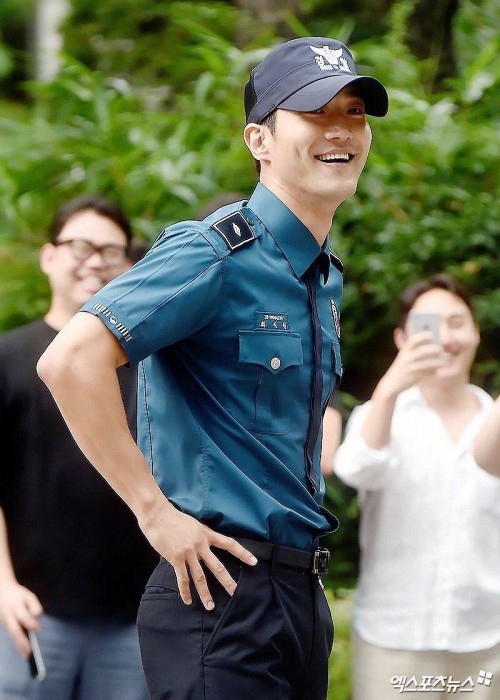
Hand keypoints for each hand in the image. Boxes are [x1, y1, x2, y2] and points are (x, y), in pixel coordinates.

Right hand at [0, 581, 42, 656]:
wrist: (2, 592)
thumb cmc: (19, 596)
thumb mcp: (29, 596)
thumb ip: (35, 607)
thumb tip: (38, 619)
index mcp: (15, 605)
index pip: (23, 615)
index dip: (29, 622)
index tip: (37, 629)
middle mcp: (8, 615)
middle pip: (14, 629)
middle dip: (21, 640)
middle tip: (29, 650)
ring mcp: (5, 621)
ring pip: (12, 635)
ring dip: (19, 645)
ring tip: (26, 655)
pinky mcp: (5, 626)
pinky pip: (12, 636)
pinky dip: (18, 644)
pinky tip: (23, 652)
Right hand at [139, 498, 257, 609]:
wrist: (158, 515)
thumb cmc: (174, 518)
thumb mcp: (193, 525)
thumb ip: (199, 538)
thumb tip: (201, 551)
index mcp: (206, 534)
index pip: (229, 544)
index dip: (242, 553)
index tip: (254, 562)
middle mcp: (200, 544)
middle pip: (217, 566)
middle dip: (227, 581)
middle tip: (236, 593)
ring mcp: (188, 552)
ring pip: (200, 577)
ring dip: (205, 593)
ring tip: (210, 606)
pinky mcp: (176, 558)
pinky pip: (182, 578)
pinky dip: (185, 591)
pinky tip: (188, 600)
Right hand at [375, 331, 444, 399]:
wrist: (391, 383)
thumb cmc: (402, 367)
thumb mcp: (404, 356)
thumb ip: (414, 350)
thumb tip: (431, 344)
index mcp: (404, 350)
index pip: (412, 340)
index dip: (422, 336)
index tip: (431, 334)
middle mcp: (406, 358)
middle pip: (421, 351)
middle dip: (433, 349)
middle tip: (441, 349)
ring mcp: (409, 368)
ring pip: (425, 364)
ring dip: (437, 362)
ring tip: (445, 361)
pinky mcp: (413, 377)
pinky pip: (426, 373)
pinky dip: (433, 371)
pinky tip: (439, 370)